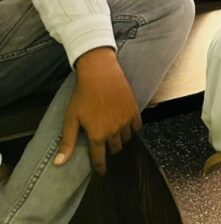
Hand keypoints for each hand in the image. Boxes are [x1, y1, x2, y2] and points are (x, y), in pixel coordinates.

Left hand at [56, 48, 140, 174]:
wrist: (100, 75)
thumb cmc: (82, 96)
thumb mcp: (71, 119)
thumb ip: (68, 142)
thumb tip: (59, 164)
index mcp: (97, 135)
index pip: (99, 159)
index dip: (100, 167)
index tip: (101, 171)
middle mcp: (113, 132)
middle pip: (115, 149)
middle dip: (109, 149)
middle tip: (104, 144)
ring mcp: (126, 121)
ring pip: (126, 139)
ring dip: (120, 139)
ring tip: (114, 133)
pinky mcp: (134, 111)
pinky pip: (137, 127)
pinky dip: (132, 129)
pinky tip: (126, 125)